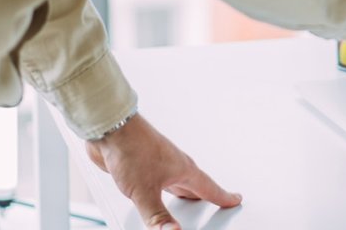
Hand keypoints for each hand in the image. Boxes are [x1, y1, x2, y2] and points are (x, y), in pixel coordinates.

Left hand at [85, 114, 240, 228]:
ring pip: (178, 182)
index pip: (209, 188)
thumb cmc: (131, 148)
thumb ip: (157, 216)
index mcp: (182, 170)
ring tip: (189, 200)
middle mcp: (174, 165)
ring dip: (185, 193)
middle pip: (195, 185)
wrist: (110, 128)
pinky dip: (164, 191)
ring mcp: (159, 163)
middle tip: (218, 200)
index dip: (223, 196)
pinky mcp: (142, 165)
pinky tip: (155, 192)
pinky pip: (159, 182)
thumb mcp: (144, 191)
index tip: (235, 199)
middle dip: (206, 195)